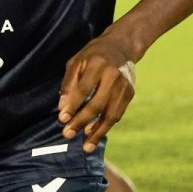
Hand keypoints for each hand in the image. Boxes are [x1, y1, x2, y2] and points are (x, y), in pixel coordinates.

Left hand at [57, 33, 137, 152]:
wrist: (121, 47)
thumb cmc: (92, 55)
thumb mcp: (76, 61)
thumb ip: (68, 83)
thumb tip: (62, 107)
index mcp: (97, 64)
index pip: (83, 88)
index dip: (72, 105)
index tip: (62, 119)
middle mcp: (114, 76)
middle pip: (97, 104)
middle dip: (81, 121)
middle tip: (67, 134)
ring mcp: (125, 86)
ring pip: (111, 114)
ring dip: (97, 131)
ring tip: (85, 145)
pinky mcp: (130, 94)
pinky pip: (117, 113)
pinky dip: (106, 126)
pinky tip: (94, 134)